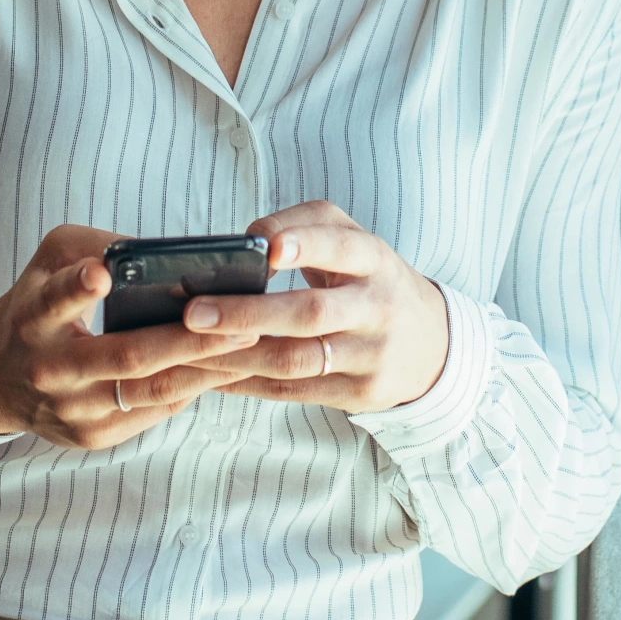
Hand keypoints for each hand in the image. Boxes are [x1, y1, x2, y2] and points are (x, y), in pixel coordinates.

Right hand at [0, 226, 260, 449]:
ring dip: (207, 371)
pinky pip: (154, 413)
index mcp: (33, 318)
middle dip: (189, 341)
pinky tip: (229, 371)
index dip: (77, 288)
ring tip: (253, 349)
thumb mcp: (50, 261)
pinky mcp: (93, 436)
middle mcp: (51, 369)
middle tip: (244, 323)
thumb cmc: (35, 305)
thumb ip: (96, 246)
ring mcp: (73, 410)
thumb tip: (166, 253)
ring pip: (151, 393)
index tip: (101, 273)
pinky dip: (193, 390)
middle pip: (127, 357)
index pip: (54, 301)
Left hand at [171, 202, 451, 413]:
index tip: (266, 250)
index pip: (342, 248)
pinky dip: (248, 384)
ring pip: (297, 359)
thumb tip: (243, 242)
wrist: (431, 343)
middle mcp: (378, 307)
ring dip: (237, 356)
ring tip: (188, 347)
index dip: (305, 246)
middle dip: (248, 313)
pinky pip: (294, 391)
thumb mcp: (353, 241)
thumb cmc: (370, 280)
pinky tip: (212, 375)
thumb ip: (301, 226)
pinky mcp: (360, 393)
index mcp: (375, 260)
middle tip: (194, 312)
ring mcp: (371, 355)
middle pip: (311, 313)